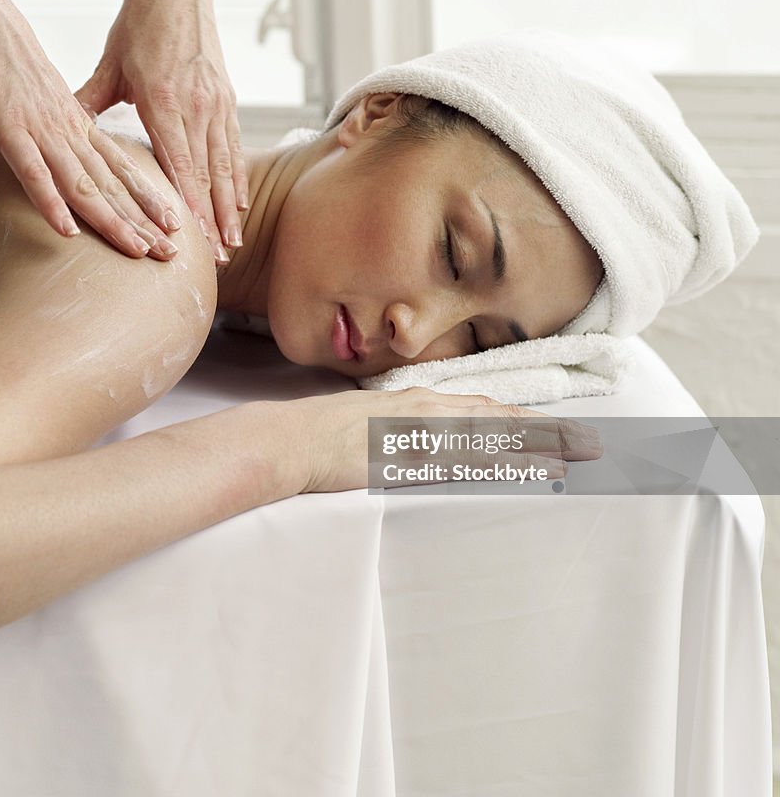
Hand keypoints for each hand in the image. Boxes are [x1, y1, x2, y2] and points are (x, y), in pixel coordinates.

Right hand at [0, 0, 179, 258]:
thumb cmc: (3, 53)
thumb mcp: (41, 94)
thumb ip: (57, 123)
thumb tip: (68, 146)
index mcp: (77, 122)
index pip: (121, 168)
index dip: (148, 199)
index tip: (173, 226)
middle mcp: (67, 130)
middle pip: (112, 185)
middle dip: (143, 222)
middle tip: (171, 255)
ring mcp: (40, 130)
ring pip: (84, 184)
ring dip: (112, 220)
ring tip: (138, 251)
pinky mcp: (8, 128)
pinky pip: (33, 172)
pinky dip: (50, 202)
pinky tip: (67, 231)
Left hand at [74, 0, 247, 264]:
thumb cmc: (140, 23)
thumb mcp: (111, 63)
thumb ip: (89, 101)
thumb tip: (61, 129)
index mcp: (165, 101)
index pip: (179, 165)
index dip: (187, 204)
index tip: (191, 237)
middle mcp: (197, 106)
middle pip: (208, 174)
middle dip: (214, 219)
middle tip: (219, 255)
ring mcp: (217, 102)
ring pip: (226, 165)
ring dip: (230, 207)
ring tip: (233, 241)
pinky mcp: (227, 97)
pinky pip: (235, 147)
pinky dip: (238, 177)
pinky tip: (239, 203)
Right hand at [270, 390, 601, 493]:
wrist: (284, 442)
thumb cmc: (311, 440)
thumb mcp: (358, 431)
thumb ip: (389, 436)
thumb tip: (408, 449)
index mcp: (412, 405)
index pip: (477, 411)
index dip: (518, 420)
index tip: (552, 430)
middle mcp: (424, 410)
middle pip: (497, 417)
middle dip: (545, 429)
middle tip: (592, 440)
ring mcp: (420, 431)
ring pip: (494, 435)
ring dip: (541, 444)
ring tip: (583, 452)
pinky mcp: (413, 454)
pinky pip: (473, 461)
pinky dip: (509, 464)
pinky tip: (537, 471)